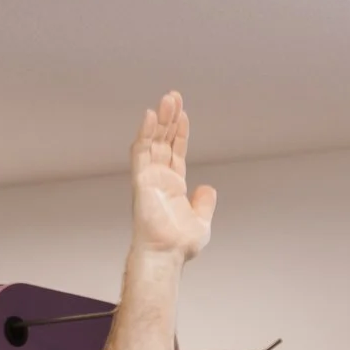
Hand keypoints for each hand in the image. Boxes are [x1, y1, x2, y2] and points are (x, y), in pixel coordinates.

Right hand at [129, 92, 216, 263]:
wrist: (168, 253)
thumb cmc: (179, 243)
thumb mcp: (201, 220)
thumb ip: (204, 202)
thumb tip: (208, 188)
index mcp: (173, 184)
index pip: (175, 151)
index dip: (179, 132)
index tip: (183, 114)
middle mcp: (159, 177)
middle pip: (163, 140)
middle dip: (169, 118)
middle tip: (173, 96)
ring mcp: (149, 176)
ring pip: (152, 140)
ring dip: (160, 119)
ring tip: (167, 99)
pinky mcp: (141, 179)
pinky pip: (141, 151)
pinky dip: (146, 133)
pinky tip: (152, 116)